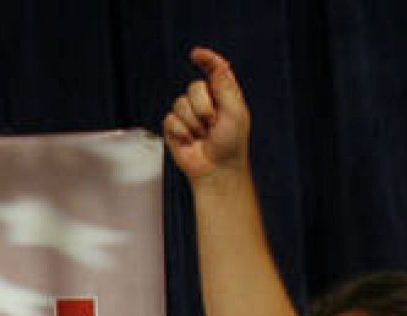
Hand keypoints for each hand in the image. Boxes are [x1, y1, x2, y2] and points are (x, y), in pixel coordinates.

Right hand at [163, 46, 250, 182]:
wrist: (216, 168)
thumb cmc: (231, 143)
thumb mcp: (235, 113)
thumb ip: (226, 88)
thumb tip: (219, 66)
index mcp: (222, 92)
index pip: (214, 68)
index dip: (206, 59)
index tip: (196, 55)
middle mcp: (204, 100)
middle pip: (194, 87)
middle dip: (203, 108)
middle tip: (213, 124)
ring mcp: (187, 113)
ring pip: (181, 104)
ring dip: (194, 123)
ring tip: (202, 135)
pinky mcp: (174, 127)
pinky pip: (170, 119)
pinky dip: (181, 132)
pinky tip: (190, 141)